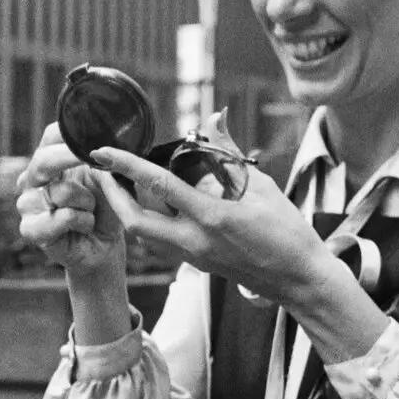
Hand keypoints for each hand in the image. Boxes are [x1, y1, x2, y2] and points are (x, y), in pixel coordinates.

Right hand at [16, 121, 129, 275]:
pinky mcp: (29, 229)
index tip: (95, 133)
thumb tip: (106, 148)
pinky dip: (82, 221)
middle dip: (73, 158)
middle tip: (95, 161)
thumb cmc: (105, 209)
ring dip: (86, 201)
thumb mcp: (110, 180)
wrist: (104, 247)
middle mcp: (32, 179)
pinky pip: (63, 216)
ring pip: (61, 191)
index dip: (69, 132)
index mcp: (49, 161)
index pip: (51, 136)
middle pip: (44, 159)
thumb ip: (104, 162)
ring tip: (91, 211)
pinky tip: (84, 227)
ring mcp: (28, 204)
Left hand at [91, 145, 333, 307]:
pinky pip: (160, 241)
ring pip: (143, 234)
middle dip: (111, 196)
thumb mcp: (263, 187)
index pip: (159, 186)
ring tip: (117, 183)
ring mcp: (192, 256)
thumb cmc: (288, 232)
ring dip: (125, 209)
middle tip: (99, 171)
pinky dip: (147, 221)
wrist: (299, 280)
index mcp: (212, 217)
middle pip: (134, 222)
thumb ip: (229, 152)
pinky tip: (148, 202)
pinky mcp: (195, 263)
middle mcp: (194, 240)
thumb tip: (214, 117)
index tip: (103, 151)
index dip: (126, 165)